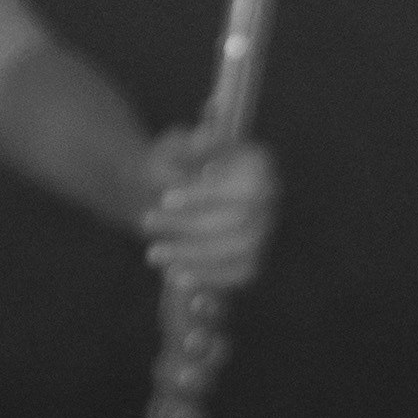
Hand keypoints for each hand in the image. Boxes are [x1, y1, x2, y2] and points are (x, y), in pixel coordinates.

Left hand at [139, 132, 277, 289]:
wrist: (169, 192)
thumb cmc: (176, 163)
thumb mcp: (177, 145)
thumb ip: (188, 144)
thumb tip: (200, 140)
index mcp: (259, 164)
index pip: (240, 183)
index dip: (207, 195)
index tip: (166, 197)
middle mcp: (270, 199)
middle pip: (238, 221)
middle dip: (190, 225)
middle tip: (147, 222)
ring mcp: (264, 233)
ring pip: (236, 251)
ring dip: (193, 255)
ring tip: (152, 253)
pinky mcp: (252, 261)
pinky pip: (236, 275)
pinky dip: (208, 277)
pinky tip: (175, 276)